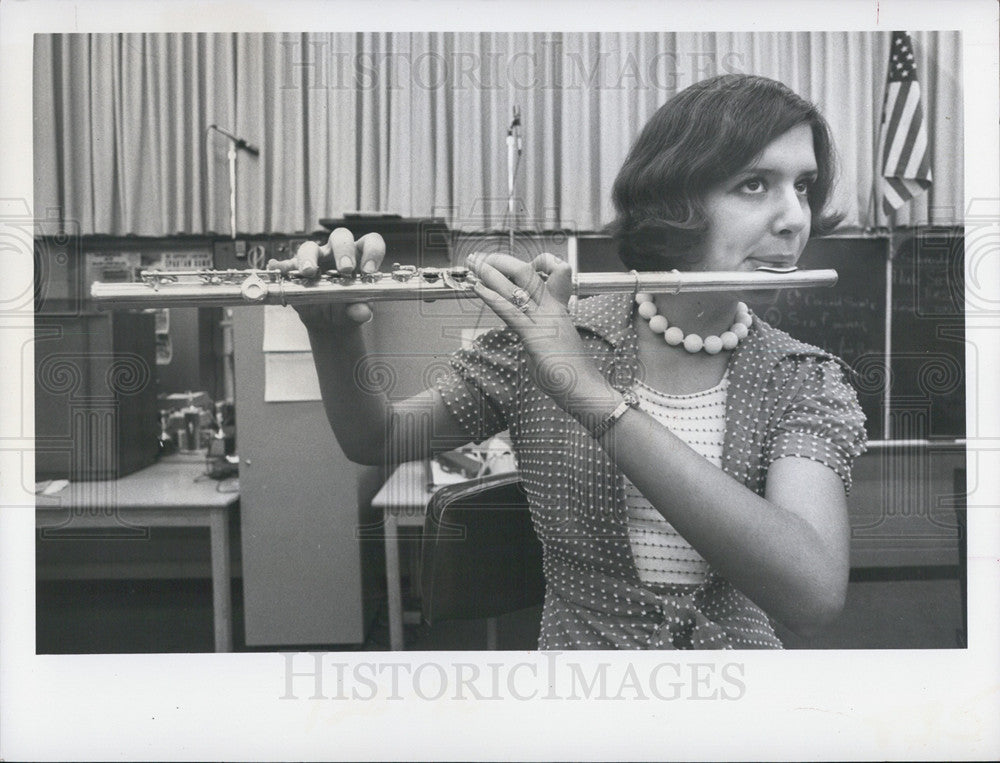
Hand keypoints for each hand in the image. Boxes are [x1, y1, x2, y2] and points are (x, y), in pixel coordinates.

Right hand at [268, 227, 385, 326]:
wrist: (331, 322)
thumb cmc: (347, 308)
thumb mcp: (356, 312)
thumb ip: (361, 310)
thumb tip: (362, 311)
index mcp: (359, 258)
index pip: (370, 242)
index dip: (373, 252)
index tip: (369, 270)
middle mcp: (338, 253)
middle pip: (340, 237)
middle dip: (343, 251)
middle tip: (345, 270)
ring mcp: (316, 259)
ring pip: (310, 247)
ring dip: (308, 257)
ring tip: (309, 272)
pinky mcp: (296, 270)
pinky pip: (287, 264)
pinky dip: (282, 266)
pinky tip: (278, 269)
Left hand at [467, 251, 608, 411]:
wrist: (585, 389)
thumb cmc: (571, 374)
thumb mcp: (554, 348)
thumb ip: (540, 340)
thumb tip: (529, 345)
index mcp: (558, 309)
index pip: (538, 279)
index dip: (519, 270)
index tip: (500, 267)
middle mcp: (552, 309)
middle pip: (526, 274)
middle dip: (499, 263)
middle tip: (480, 258)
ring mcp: (545, 320)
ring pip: (516, 286)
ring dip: (490, 273)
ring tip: (473, 263)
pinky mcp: (536, 335)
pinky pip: (510, 311)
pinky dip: (491, 297)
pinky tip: (478, 287)